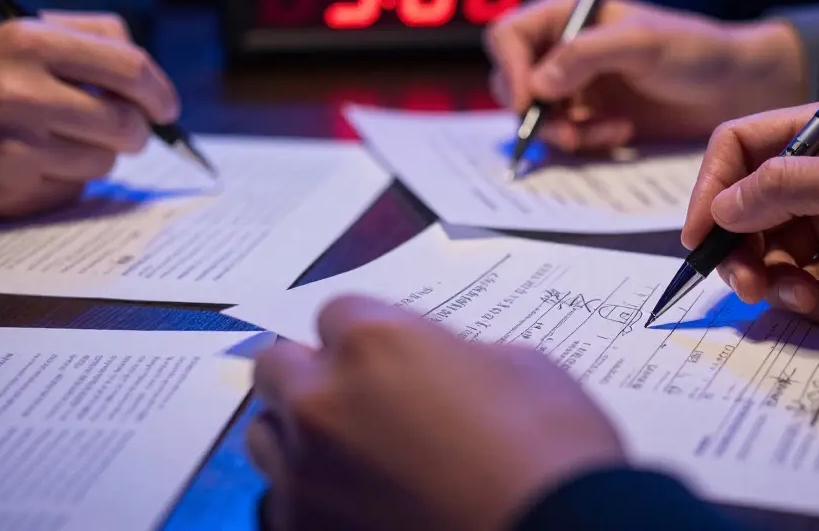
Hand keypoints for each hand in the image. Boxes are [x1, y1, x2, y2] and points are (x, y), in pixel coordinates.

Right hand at [0, 12, 178, 217]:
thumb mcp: (12, 35)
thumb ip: (86, 39)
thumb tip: (149, 76)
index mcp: (26, 42)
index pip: (130, 66)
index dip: (159, 90)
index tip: (166, 106)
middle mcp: (21, 93)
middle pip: (128, 123)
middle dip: (136, 129)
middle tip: (124, 128)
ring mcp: (14, 148)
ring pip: (105, 161)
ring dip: (95, 153)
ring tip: (54, 138)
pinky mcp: (8, 193)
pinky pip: (73, 190)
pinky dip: (64, 179)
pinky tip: (28, 163)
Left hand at [249, 296, 623, 530]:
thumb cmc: (553, 452)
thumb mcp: (521, 368)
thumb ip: (456, 357)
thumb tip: (441, 368)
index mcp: (377, 344)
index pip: (336, 313)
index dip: (365, 332)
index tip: (387, 354)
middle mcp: (323, 403)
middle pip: (276, 367)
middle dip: (311, 374)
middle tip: (356, 396)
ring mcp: (306, 477)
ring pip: (266, 437)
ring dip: (299, 435)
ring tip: (351, 454)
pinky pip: (288, 503)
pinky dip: (317, 499)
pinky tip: (362, 505)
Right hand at [484, 0, 808, 151]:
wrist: (734, 87)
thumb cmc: (695, 50)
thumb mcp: (643, 43)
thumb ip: (587, 54)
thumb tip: (538, 84)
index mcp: (568, 15)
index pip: (508, 35)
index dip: (511, 68)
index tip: (531, 102)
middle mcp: (563, 49)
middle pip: (511, 81)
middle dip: (533, 112)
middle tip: (567, 128)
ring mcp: (575, 86)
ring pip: (536, 118)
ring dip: (563, 132)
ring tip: (607, 133)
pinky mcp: (591, 118)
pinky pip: (565, 139)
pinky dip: (586, 143)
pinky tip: (622, 134)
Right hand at [683, 104, 818, 328]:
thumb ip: (788, 188)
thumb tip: (720, 206)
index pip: (741, 147)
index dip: (712, 187)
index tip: (700, 236)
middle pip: (746, 209)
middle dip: (743, 249)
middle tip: (752, 284)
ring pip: (771, 255)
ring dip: (782, 283)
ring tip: (814, 298)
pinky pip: (805, 288)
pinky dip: (816, 301)